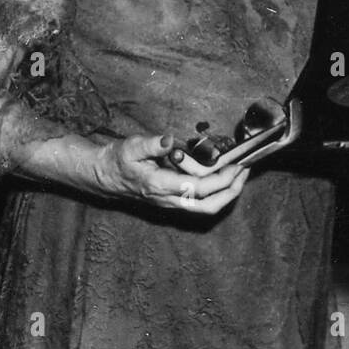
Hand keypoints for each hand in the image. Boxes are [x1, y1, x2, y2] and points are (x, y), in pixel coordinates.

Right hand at [92, 133, 246, 215]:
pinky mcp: (173, 201)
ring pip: (206, 208)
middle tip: (244, 171)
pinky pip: (200, 203)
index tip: (236, 164)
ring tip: (238, 172)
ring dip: (226, 193)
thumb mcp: (131, 147)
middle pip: (209, 206)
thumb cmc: (117, 160)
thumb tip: (169, 140)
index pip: (199, 188)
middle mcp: (169, 199)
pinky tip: (222, 176)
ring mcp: (171, 203)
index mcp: (161, 186)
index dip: (221, 178)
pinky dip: (216, 192)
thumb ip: (151, 144)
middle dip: (231, 191)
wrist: (104, 176)